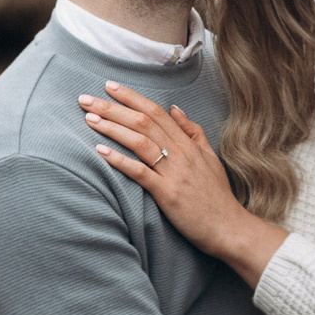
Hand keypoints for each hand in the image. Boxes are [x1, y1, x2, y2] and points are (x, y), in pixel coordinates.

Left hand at [81, 82, 286, 285]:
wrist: (229, 227)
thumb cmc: (217, 196)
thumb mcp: (210, 157)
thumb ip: (193, 131)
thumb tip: (174, 108)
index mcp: (188, 143)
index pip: (155, 111)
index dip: (131, 97)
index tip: (109, 86)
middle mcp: (181, 153)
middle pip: (143, 121)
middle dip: (112, 107)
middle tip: (85, 98)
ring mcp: (174, 172)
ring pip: (139, 141)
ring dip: (112, 128)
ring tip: (89, 119)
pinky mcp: (167, 194)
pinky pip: (140, 172)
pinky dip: (120, 160)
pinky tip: (101, 151)